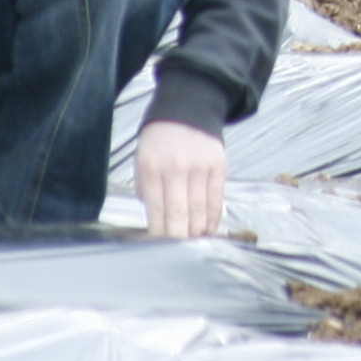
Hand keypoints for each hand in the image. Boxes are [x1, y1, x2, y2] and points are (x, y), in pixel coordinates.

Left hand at [134, 115, 231, 239]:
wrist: (186, 110)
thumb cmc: (159, 141)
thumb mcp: (141, 160)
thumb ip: (145, 189)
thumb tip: (156, 220)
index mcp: (152, 169)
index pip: (156, 211)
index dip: (158, 234)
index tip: (159, 247)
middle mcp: (176, 169)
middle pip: (179, 215)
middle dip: (178, 238)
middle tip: (178, 251)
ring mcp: (200, 167)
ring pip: (200, 210)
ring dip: (197, 231)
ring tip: (194, 243)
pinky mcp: (219, 166)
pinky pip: (216, 200)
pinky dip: (213, 218)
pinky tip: (209, 229)